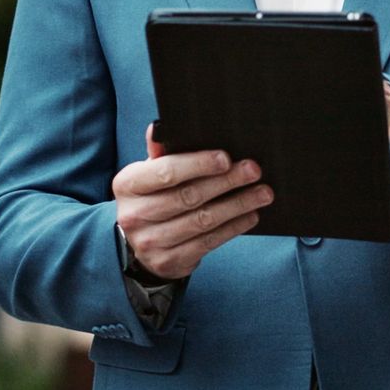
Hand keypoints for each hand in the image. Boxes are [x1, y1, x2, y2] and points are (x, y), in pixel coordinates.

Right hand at [112, 124, 269, 280]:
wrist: (137, 245)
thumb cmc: (150, 198)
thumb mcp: (147, 175)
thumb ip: (158, 154)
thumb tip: (160, 128)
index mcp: (127, 185)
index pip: (166, 172)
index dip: (198, 164)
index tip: (226, 158)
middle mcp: (135, 215)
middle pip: (189, 196)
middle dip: (226, 181)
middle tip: (254, 171)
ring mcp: (151, 242)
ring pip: (203, 220)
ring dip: (237, 205)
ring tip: (262, 193)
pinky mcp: (169, 261)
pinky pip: (208, 242)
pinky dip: (233, 227)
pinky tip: (250, 215)